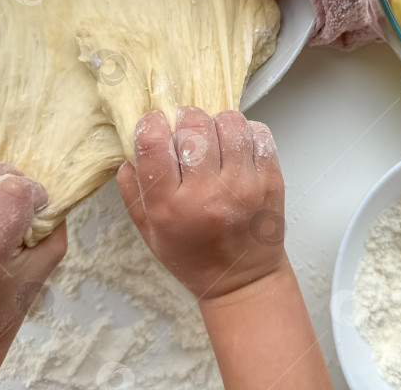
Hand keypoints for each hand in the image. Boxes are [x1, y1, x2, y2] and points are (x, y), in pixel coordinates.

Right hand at [117, 106, 285, 299]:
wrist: (243, 280)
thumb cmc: (193, 256)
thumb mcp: (149, 233)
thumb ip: (133, 192)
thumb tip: (129, 153)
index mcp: (171, 207)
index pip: (154, 145)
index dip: (151, 124)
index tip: (154, 122)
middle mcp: (208, 194)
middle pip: (194, 127)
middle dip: (186, 119)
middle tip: (186, 130)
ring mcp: (244, 186)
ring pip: (230, 123)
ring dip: (217, 123)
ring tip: (214, 138)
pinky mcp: (271, 181)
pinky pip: (259, 134)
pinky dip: (246, 132)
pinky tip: (237, 146)